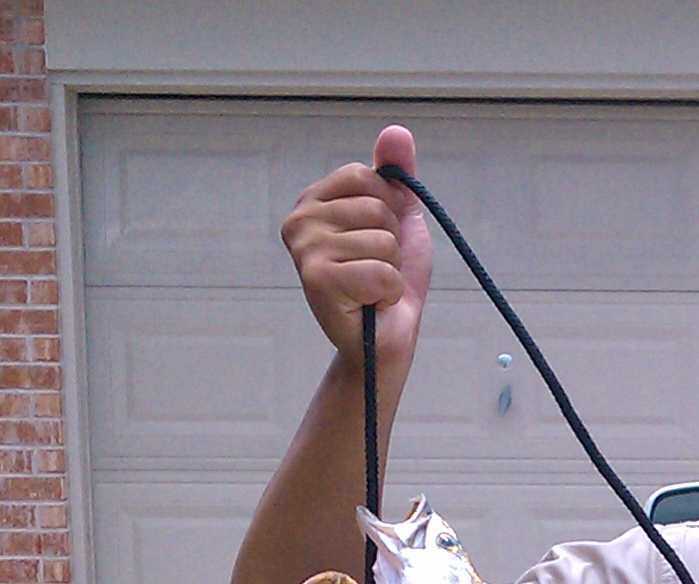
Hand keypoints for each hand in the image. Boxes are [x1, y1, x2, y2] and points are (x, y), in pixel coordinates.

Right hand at [282, 124, 433, 368]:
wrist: (385, 337)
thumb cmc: (387, 279)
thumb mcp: (399, 218)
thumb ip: (396, 175)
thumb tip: (397, 131)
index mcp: (313, 200)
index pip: (366, 176)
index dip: (389, 207)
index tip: (379, 234)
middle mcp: (299, 220)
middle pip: (376, 207)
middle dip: (392, 242)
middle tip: (375, 268)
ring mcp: (304, 250)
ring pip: (382, 240)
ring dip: (391, 269)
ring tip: (372, 287)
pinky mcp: (317, 280)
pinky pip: (381, 271)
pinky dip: (388, 291)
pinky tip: (369, 303)